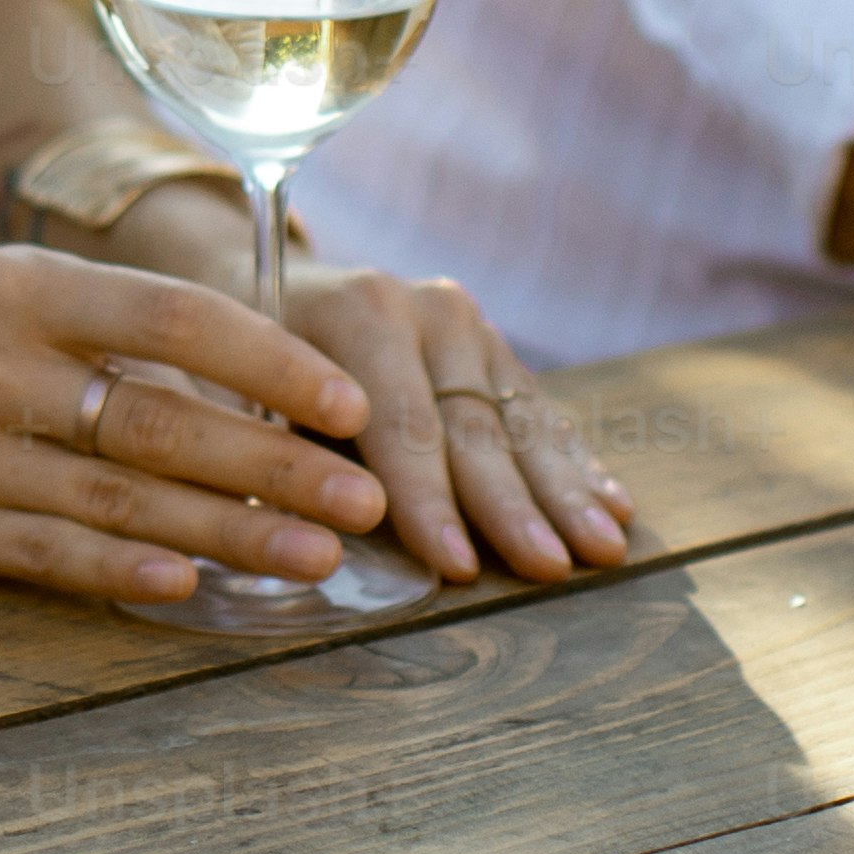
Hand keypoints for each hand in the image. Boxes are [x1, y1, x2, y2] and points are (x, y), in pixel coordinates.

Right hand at [0, 243, 392, 604]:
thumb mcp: (40, 298)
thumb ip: (141, 336)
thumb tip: (290, 400)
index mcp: (23, 285)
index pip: (173, 317)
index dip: (273, 363)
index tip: (353, 406)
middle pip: (155, 420)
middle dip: (275, 466)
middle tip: (363, 499)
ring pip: (117, 498)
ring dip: (230, 532)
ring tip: (318, 554)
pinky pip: (49, 552)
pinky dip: (124, 568)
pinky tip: (193, 583)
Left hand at [270, 261, 629, 584]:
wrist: (268, 285)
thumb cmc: (240, 365)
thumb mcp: (239, 395)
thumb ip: (285, 456)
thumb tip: (336, 529)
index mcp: (356, 315)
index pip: (400, 425)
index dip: (428, 501)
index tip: (455, 567)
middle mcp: (425, 311)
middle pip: (474, 425)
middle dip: (513, 506)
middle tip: (549, 568)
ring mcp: (468, 327)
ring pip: (519, 420)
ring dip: (564, 490)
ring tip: (603, 549)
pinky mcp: (492, 348)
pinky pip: (538, 410)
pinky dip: (574, 463)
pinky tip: (614, 506)